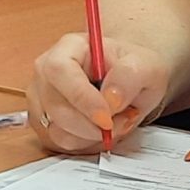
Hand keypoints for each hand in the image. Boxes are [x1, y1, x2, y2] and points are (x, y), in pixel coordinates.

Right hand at [27, 34, 174, 154]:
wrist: (130, 82)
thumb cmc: (133, 69)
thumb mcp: (146, 65)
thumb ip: (130, 76)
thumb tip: (111, 98)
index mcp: (69, 47)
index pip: (60, 71)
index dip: (82, 98)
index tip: (106, 118)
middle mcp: (48, 71)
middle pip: (56, 107)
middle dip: (92, 125)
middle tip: (123, 119)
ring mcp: (43, 98)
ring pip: (58, 130)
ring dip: (92, 135)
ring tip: (116, 121)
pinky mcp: (45, 122)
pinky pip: (61, 142)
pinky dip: (86, 142)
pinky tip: (101, 129)